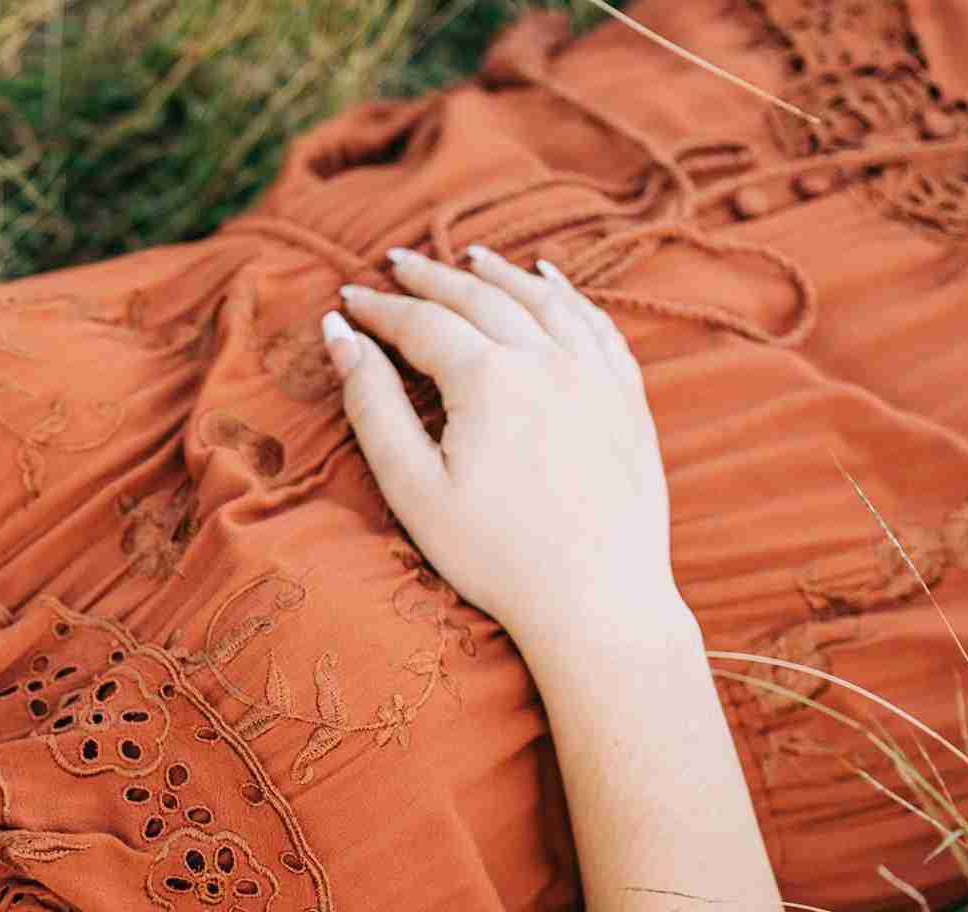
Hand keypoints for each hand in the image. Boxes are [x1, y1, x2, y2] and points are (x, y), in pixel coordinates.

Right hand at [322, 247, 680, 658]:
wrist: (598, 599)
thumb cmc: (494, 555)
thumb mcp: (413, 488)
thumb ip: (372, 406)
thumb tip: (341, 337)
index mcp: (487, 378)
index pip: (422, 322)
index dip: (380, 309)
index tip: (349, 298)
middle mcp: (546, 359)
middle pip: (480, 297)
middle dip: (433, 277)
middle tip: (397, 263)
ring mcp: (594, 374)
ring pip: (542, 299)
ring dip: (500, 273)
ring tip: (470, 256)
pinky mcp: (626, 398)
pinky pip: (595, 324)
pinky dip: (568, 294)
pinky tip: (551, 283)